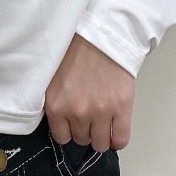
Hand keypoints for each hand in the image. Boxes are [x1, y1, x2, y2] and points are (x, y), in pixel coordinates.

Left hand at [45, 33, 134, 151]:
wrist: (101, 32)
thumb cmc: (76, 48)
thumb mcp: (54, 76)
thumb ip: (56, 100)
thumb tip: (60, 119)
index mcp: (56, 104)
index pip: (61, 137)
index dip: (69, 130)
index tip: (73, 123)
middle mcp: (76, 112)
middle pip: (82, 139)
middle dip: (85, 129)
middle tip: (89, 114)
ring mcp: (100, 112)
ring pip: (100, 143)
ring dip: (101, 134)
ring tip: (103, 120)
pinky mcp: (121, 107)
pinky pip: (121, 140)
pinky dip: (118, 139)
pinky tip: (116, 129)